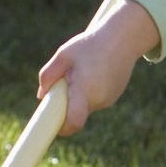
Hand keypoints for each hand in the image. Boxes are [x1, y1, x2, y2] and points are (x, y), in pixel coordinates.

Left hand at [37, 0, 159, 135]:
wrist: (123, 38)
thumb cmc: (90, 45)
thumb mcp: (63, 55)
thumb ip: (48, 75)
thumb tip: (41, 96)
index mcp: (85, 90)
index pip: (74, 122)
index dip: (62, 128)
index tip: (53, 124)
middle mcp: (99, 99)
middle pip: (76, 113)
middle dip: (66, 104)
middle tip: (66, 81)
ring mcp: (108, 99)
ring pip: (85, 106)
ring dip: (78, 95)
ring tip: (84, 71)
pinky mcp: (114, 96)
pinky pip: (95, 100)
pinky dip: (90, 92)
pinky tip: (94, 72)